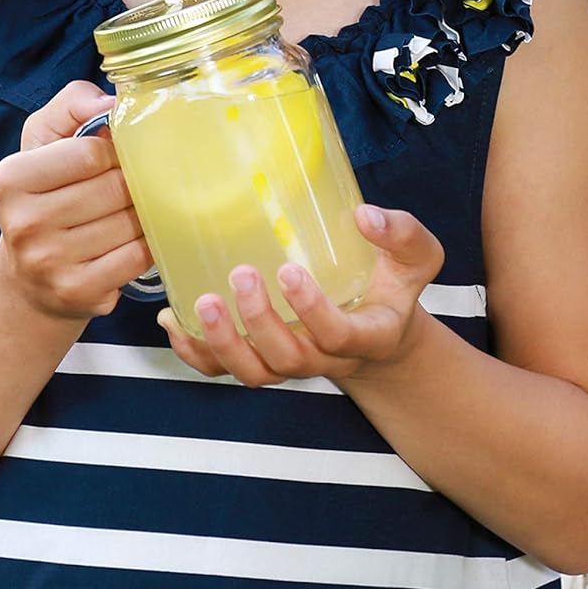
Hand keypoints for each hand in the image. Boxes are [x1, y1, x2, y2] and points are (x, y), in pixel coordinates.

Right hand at [0, 80, 152, 320]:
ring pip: (130, 223)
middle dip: (133, 183)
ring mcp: (48, 263)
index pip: (90, 152)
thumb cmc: (45, 196)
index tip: (115, 157)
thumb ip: (73, 104)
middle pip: (114, 188)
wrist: (29, 278)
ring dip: (143, 214)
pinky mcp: (77, 292)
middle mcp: (23, 223)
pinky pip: (137, 256)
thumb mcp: (45, 141)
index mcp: (11, 178)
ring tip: (131, 212)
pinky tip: (133, 240)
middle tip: (131, 185)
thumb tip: (112, 102)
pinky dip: (146, 245)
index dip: (115, 151)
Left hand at [156, 204, 444, 385]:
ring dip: (222, 343)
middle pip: (286, 358)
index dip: (311, 311)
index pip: (337, 336)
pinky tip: (172, 320)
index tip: (291, 271)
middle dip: (259, 322)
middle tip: (241, 275)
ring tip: (201, 302)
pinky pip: (223, 371)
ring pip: (253, 373)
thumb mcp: (415, 259)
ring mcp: (290, 363)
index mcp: (366, 335)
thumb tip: (364, 215)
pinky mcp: (262, 360)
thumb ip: (401, 234)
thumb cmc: (392, 287)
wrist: (379, 332)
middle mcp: (325, 359)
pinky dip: (194, 352)